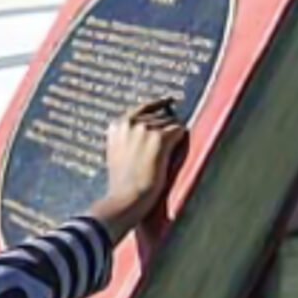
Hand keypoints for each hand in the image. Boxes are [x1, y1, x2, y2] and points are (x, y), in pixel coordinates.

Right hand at [88, 99, 188, 242]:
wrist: (126, 198)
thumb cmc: (123, 183)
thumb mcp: (117, 153)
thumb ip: (128, 137)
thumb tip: (148, 127)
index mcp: (117, 125)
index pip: (144, 107)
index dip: (159, 104)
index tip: (170, 99)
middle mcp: (130, 122)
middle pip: (160, 116)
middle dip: (166, 130)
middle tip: (163, 150)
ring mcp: (145, 128)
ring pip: (171, 123)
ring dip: (173, 138)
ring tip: (164, 157)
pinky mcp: (159, 138)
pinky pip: (179, 130)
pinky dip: (180, 141)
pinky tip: (172, 154)